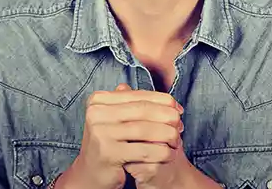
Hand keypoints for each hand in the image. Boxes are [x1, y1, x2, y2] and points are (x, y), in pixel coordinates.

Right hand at [57, 83, 183, 188]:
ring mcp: (100, 133)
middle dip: (167, 117)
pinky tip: (169, 154)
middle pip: (143, 110)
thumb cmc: (110, 144)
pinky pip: (143, 150)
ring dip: (167, 134)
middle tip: (180, 125)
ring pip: (145, 130)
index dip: (163, 101)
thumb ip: (139, 107)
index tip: (179, 109)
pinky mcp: (108, 153)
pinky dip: (160, 151)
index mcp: (99, 100)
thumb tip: (171, 102)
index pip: (138, 95)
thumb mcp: (120, 121)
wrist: (91, 174)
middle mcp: (96, 113)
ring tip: (177, 139)